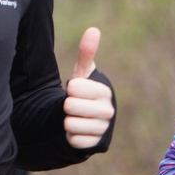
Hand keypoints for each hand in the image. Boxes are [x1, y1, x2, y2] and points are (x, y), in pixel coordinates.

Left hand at [64, 27, 113, 148]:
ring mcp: (102, 129)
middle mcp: (107, 111)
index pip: (74, 88)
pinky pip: (73, 140)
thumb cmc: (85, 92)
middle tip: (75, 106)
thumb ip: (86, 54)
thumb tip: (93, 30)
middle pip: (70, 106)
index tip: (76, 91)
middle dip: (67, 106)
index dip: (70, 89)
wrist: (89, 119)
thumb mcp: (83, 74)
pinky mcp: (95, 145)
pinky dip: (71, 136)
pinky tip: (78, 130)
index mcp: (105, 91)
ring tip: (76, 118)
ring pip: (70, 124)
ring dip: (67, 121)